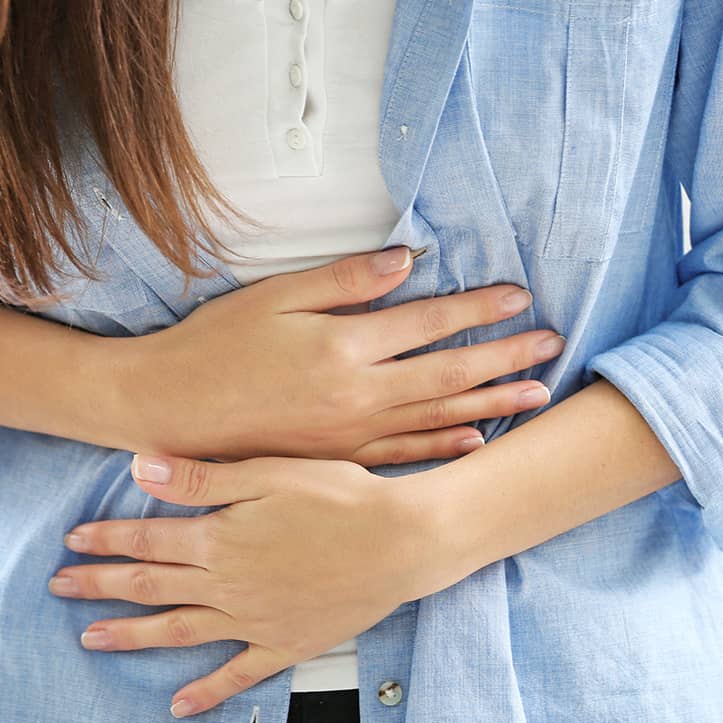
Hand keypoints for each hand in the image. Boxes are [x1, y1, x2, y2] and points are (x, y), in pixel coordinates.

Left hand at [48, 453, 464, 717]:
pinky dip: (206, 691)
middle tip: (61, 588)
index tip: (72, 541)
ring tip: (92, 639)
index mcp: (219, 537)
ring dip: (132, 635)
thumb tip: (138, 465)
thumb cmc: (341, 496)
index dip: (105, 539)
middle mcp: (227, 584)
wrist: (401, 541)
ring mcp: (254, 619)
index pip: (147, 538)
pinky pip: (237, 673)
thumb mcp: (268, 472)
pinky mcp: (284, 643)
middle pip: (151, 585)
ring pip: (179, 629)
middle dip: (101, 585)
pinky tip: (179, 705)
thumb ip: (200, 477)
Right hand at [119, 246, 563, 465]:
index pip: (429, 322)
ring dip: (493, 404)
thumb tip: (407, 260)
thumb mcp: (274, 297)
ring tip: (537, 393)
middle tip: (552, 345)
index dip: (479, 308)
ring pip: (438, 419)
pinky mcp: (338, 461)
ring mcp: (351, 436)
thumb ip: (344, 280)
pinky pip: (405, 456)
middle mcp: (358, 396)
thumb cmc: (216, 345)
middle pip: (450, 375)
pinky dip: (446, 447)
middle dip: (506, 358)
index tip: (519, 297)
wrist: (170, 413)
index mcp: (344, 346)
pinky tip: (477, 439)